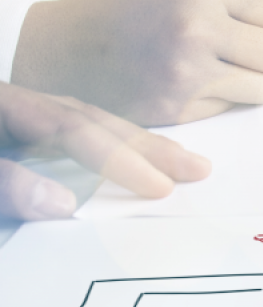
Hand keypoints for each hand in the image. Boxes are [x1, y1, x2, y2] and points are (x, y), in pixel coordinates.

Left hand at [0, 82, 209, 220]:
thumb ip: (6, 181)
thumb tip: (62, 203)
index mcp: (6, 103)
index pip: (76, 128)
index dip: (120, 158)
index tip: (159, 187)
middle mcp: (22, 105)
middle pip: (97, 119)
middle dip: (149, 146)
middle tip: (198, 168)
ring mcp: (20, 117)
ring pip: (92, 123)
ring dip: (138, 145)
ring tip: (179, 159)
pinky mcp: (18, 132)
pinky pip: (76, 134)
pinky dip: (112, 145)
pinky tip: (134, 156)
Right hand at [11, 0, 262, 125]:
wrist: (70, 49)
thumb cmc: (134, 18)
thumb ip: (241, 13)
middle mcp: (197, 31)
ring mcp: (188, 75)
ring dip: (261, 84)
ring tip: (234, 73)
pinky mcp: (180, 110)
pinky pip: (232, 109)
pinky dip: (227, 101)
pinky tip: (199, 87)